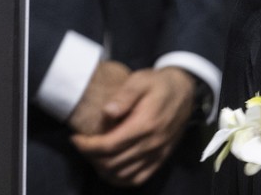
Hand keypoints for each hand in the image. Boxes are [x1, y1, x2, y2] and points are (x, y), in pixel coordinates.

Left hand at [71, 66, 196, 187]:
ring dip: (102, 169)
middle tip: (82, 145)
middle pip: (112, 163)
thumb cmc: (158, 84)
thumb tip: (107, 112)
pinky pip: (137, 179)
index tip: (75, 138)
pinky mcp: (160, 159)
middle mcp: (151, 144)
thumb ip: (124, 95)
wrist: (185, 91)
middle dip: (90, 157)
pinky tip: (110, 169)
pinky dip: (119, 179)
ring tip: (93, 155)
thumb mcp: (141, 80)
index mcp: (144, 124)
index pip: (108, 145)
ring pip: (122, 175)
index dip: (87, 146)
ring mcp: (157, 154)